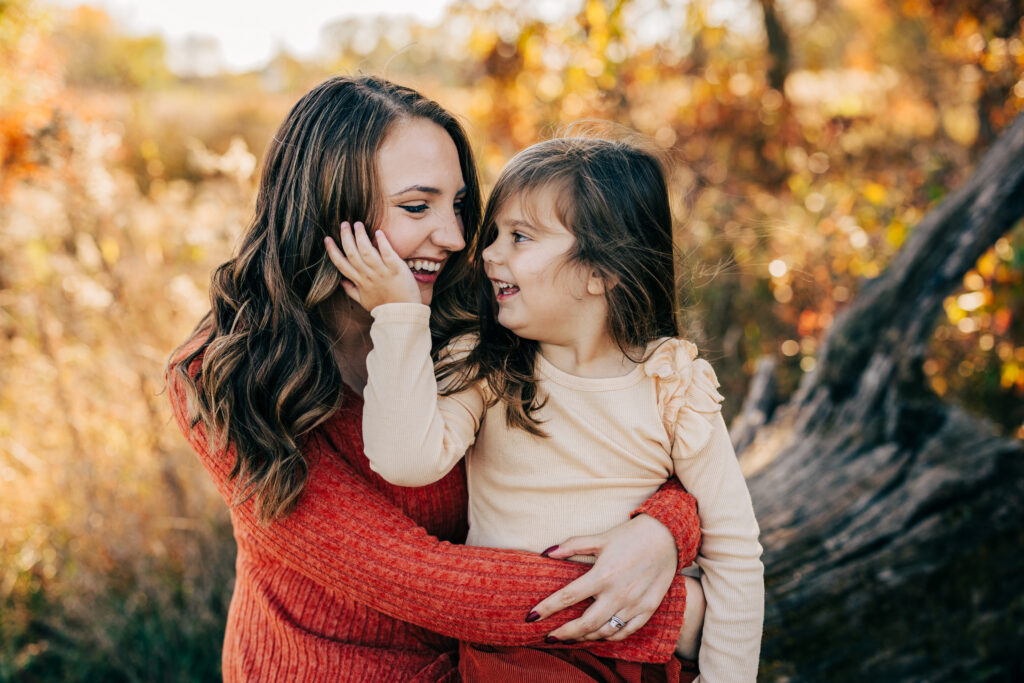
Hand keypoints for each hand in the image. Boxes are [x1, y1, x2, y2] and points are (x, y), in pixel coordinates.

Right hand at [324, 221, 419, 310]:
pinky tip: (378, 232)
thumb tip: (341, 282)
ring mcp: (382, 272)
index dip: (333, 251)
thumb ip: (351, 290)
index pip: (341, 264)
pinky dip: (382, 242)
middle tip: (343, 224)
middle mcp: (368, 275)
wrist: (403, 314)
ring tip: (357, 224)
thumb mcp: (364, 301)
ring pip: (367, 251)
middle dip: (346, 237)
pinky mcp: (396, 269)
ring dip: (360, 236)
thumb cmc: (384, 307)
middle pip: (352, 253)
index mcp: (359, 282)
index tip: (327, 239)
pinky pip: (387, 253)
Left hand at [528, 514, 676, 642]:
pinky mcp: (647, 610)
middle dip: (564, 633)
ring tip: (571, 637)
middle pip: (585, 623)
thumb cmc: (629, 536)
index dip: (547, 608)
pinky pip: (625, 631)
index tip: (532, 616)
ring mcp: (634, 605)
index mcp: (602, 575)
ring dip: (585, 637)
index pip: (567, 597)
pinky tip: (598, 635)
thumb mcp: (599, 538)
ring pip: (605, 631)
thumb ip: (572, 546)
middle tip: (549, 637)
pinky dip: (609, 636)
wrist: (667, 537)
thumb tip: (546, 552)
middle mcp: (617, 594)